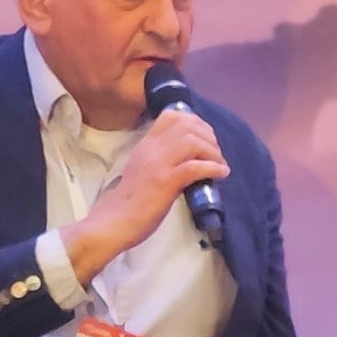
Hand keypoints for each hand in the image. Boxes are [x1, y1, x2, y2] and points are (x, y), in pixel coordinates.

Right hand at [60, 109, 229, 283]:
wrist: (115, 221)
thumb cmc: (131, 200)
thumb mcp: (143, 168)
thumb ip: (161, 158)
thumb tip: (188, 157)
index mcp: (146, 144)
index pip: (171, 116)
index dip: (195, 121)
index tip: (205, 135)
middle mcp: (152, 149)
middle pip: (186, 125)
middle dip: (208, 136)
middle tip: (216, 152)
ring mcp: (158, 164)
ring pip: (192, 142)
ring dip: (213, 152)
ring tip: (219, 164)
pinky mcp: (165, 182)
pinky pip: (194, 167)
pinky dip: (213, 168)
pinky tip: (221, 174)